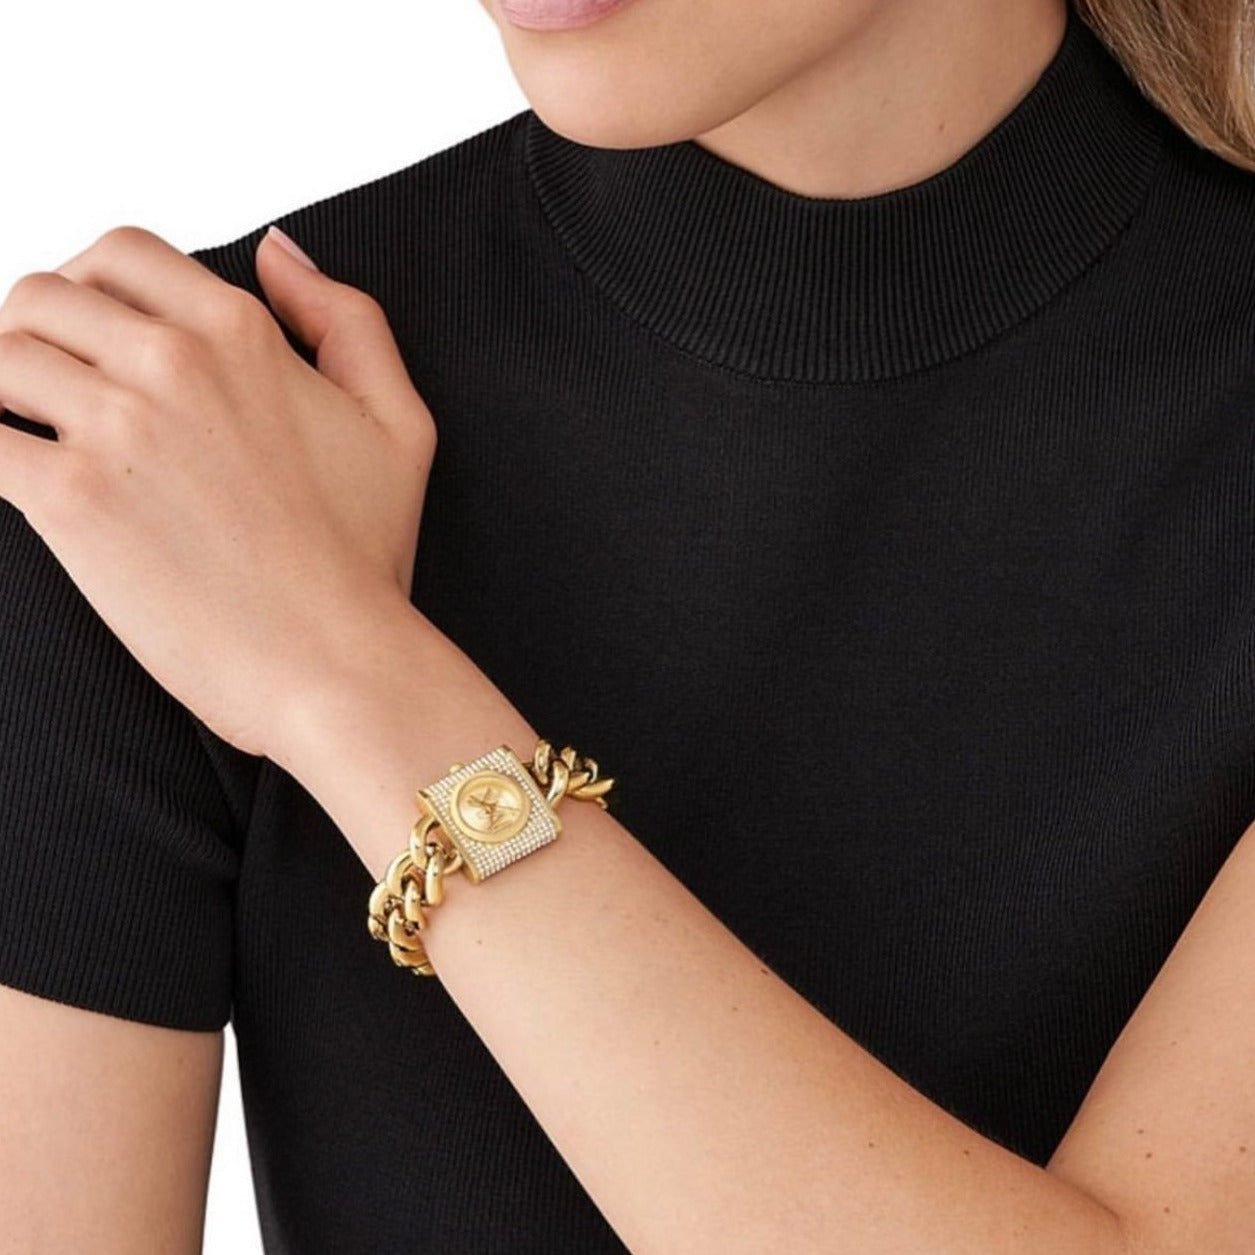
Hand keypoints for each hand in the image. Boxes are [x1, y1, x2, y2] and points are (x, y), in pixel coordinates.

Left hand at [0, 224, 435, 759]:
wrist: (332, 660)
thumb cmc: (363, 556)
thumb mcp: (399, 422)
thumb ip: (348, 319)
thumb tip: (279, 252)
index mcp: (241, 332)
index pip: (120, 256)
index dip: (95, 288)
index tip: (94, 335)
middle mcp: (173, 361)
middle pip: (41, 295)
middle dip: (36, 337)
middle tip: (53, 392)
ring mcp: (116, 426)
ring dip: (3, 393)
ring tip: (28, 436)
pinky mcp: (68, 498)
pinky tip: (11, 478)